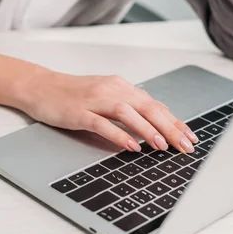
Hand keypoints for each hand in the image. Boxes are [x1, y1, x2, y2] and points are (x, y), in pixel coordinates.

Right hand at [20, 70, 197, 153]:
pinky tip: (131, 146)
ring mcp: (95, 100)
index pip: (155, 105)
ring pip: (128, 113)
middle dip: (170, 128)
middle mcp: (112, 90)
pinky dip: (118, 134)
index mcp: (121, 87)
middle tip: (185, 145)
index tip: (191, 136)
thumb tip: (158, 123)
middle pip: (147, 107)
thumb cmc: (75, 95)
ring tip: (163, 146)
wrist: (41, 87)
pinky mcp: (79, 112)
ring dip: (148, 130)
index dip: (175, 121)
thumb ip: (130, 107)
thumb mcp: (106, 96)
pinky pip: (102, 123)